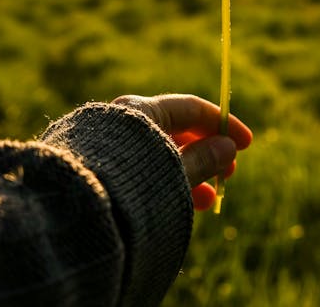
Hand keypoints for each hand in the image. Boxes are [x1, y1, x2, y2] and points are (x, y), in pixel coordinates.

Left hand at [112, 93, 252, 209]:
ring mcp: (113, 143)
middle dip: (207, 151)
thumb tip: (228, 147)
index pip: (191, 108)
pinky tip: (184, 202)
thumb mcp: (174, 171)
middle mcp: (126, 120)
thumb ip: (204, 159)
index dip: (223, 124)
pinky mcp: (104, 165)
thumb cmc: (129, 184)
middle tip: (229, 172)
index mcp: (142, 109)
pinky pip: (145, 166)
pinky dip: (168, 180)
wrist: (73, 211)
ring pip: (161, 152)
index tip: (246, 143)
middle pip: (177, 129)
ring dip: (190, 171)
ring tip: (210, 199)